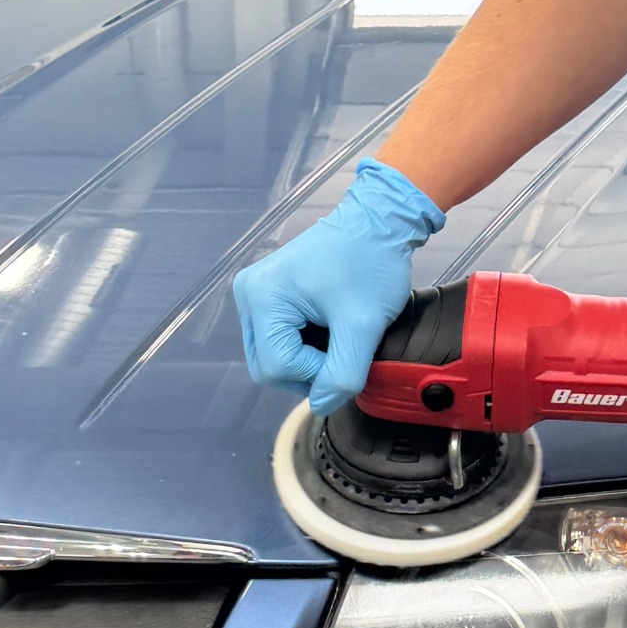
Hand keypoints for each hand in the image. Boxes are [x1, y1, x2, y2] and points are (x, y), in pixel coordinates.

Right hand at [232, 159, 444, 414]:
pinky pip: (277, 339)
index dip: (315, 373)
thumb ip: (342, 374)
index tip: (348, 349)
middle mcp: (248, 294)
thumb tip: (321, 406)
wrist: (378, 221)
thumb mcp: (362, 325)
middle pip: (267, 365)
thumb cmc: (371, 262)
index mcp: (262, 297)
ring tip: (338, 335)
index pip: (276, 367)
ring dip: (307, 359)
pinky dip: (304, 344)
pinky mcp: (268, 295)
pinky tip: (328, 328)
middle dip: (307, 370)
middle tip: (344, 349)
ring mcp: (255, 294)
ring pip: (272, 356)